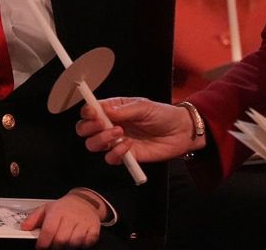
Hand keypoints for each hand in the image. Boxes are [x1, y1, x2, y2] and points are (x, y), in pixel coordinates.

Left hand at [20, 191, 102, 248]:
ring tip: (64, 242)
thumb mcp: (46, 208)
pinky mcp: (94, 228)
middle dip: (55, 247)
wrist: (85, 201)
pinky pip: (87, 243)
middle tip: (53, 245)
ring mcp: (83, 222)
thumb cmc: (64, 207)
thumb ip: (33, 218)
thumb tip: (24, 227)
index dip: (43, 243)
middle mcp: (71, 216)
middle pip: (61, 240)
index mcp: (57, 211)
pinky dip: (81, 245)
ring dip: (68, 246)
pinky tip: (77, 240)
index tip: (41, 247)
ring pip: (74, 243)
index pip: (49, 230)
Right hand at [75, 97, 198, 164]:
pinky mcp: (125, 156)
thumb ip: (124, 109)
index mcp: (113, 109)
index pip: (90, 110)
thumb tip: (103, 109)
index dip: (87, 112)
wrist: (181, 132)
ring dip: (102, 139)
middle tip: (102, 124)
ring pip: (93, 145)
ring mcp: (116, 142)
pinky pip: (110, 158)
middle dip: (89, 128)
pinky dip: (116, 153)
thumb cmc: (163, 114)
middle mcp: (110, 125)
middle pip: (84, 129)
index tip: (93, 113)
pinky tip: (129, 145)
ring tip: (119, 133)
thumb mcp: (144, 107)